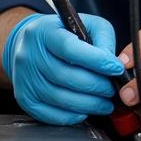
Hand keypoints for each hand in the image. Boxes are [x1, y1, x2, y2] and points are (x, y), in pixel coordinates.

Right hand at [1, 12, 123, 125]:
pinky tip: (84, 112)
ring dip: (87, 104)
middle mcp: (29, 54)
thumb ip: (102, 39)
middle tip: (111, 90)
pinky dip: (70, 116)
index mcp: (45, 32)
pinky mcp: (24, 97)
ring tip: (104, 103)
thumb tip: (114, 64)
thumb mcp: (85, 24)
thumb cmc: (62, 34)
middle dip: (95, 86)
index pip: (69, 48)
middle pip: (64, 76)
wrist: (29, 44)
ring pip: (58, 97)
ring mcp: (25, 78)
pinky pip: (48, 113)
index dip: (96, 60)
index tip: (116, 69)